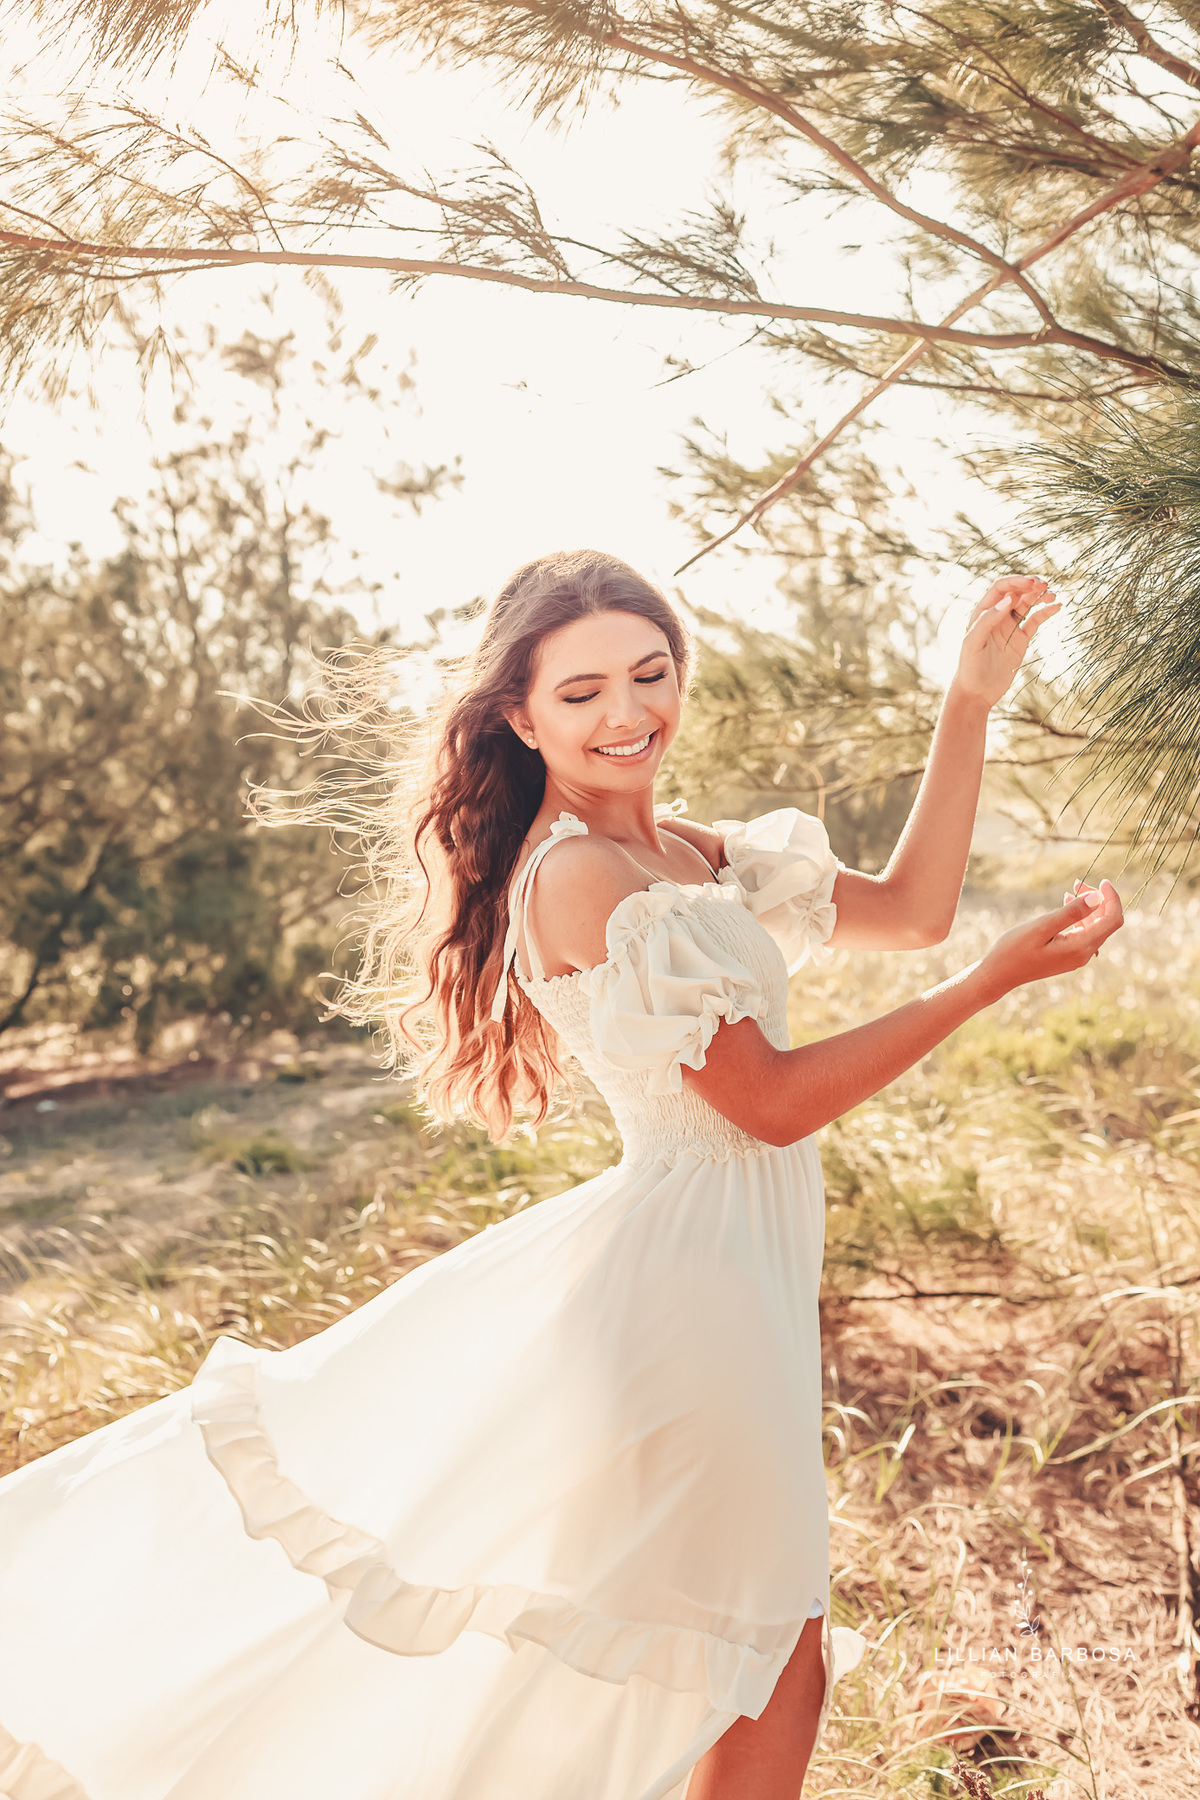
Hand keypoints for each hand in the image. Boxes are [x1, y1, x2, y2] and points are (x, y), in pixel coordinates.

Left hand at [953, 576, 1061, 708]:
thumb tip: (1009, 600)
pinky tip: (1056, 607)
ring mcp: (1009, 627)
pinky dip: (1045, 613)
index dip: (1017, 581)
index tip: (1032, 583)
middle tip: (1045, 586)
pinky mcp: (1020, 640)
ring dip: (1039, 597)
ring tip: (1052, 595)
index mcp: (982, 612)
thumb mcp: (973, 642)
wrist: (977, 692)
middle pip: (1016, 592)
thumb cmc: (970, 667)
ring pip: (1027, 604)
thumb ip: (988, 620)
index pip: (1001, 588)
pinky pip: (1034, 621)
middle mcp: (996, 616)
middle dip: (1031, 586)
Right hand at [979, 880, 1123, 997]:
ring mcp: (1077, 956)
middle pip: (1106, 922)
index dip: (1112, 899)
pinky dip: (1080, 917)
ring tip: (1071, 890)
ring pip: (1096, 927)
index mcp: (1080, 947)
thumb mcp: (1041, 926)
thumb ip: (1070, 913)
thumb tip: (1097, 898)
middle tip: (1077, 883)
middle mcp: (1084, 954)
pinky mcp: (1069, 955)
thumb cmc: (1015, 950)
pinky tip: (1066, 905)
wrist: (999, 974)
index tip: (1101, 881)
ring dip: (1088, 907)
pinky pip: (1084, 933)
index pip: (1112, 920)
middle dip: (1098, 900)